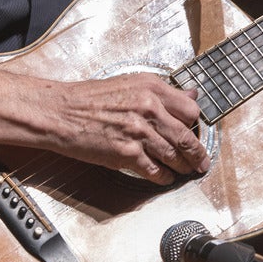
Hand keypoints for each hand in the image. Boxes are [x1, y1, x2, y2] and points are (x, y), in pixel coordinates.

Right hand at [0, 68, 209, 185]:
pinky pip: (155, 171)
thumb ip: (162, 92)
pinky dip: (163, 177)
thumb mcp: (130, 84)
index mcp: (152, 87)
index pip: (190, 110)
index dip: (194, 124)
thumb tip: (191, 96)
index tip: (194, 132)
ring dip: (183, 167)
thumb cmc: (91, 98)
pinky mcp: (127, 154)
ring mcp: (139, 132)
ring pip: (174, 156)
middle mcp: (149, 108)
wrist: (61, 112)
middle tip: (201, 162)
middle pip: (187, 136)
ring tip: (186, 172)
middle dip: (197, 153)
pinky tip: (165, 178)